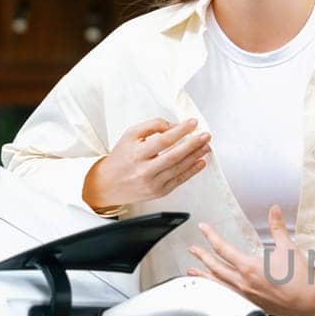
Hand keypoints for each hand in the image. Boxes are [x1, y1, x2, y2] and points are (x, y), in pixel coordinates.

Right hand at [83, 118, 211, 210]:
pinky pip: (179, 180)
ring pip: (179, 168)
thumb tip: (174, 126)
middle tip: (205, 136)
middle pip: (174, 156)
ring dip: (195, 156)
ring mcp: (153, 183)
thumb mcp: (130, 135)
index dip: (180, 131)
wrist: (108, 184)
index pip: (163, 140)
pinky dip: (192, 171)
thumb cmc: (121, 158)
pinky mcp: (159, 192)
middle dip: (193, 144)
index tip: (193, 123)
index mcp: (136, 154)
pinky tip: (200, 162)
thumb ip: (152, 126)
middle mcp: (144, 170)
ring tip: (206, 146)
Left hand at [187, 205, 314, 315]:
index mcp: (250, 268)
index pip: (223, 249)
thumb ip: (278, 228)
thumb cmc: (301, 279)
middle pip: (216, 268)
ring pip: (218, 285)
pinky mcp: (252, 305)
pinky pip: (228, 296)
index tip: (203, 229)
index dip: (211, 237)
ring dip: (204, 277)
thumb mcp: (288, 248)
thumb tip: (274, 211)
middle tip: (192, 250)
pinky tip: (215, 289)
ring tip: (192, 273)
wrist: (310, 302)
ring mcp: (247, 296)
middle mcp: (244, 283)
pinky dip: (217, 290)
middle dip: (202, 257)